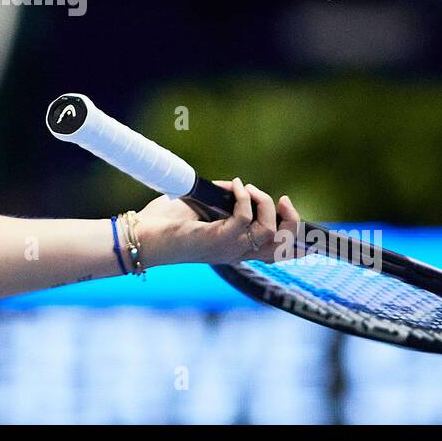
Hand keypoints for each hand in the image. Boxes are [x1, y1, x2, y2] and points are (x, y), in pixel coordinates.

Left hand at [135, 177, 302, 266]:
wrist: (142, 235)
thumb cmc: (165, 222)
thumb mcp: (202, 206)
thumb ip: (223, 198)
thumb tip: (237, 186)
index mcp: (236, 248)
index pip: (278, 254)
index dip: (299, 242)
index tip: (298, 215)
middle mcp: (237, 253)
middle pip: (285, 247)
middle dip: (292, 220)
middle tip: (282, 199)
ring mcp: (230, 249)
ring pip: (271, 233)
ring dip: (265, 204)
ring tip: (247, 188)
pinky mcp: (219, 241)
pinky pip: (246, 219)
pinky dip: (244, 197)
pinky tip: (233, 186)